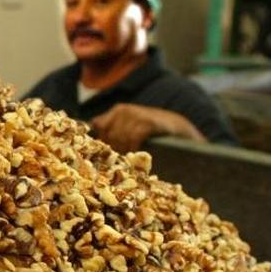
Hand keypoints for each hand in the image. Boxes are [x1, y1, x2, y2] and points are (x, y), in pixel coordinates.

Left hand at [88, 104, 205, 151]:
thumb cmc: (150, 130)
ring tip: (130, 160)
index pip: (98, 126)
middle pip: (109, 135)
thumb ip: (114, 132)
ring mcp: (135, 114)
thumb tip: (94, 145)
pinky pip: (133, 138)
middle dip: (113, 150)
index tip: (107, 154)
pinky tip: (137, 155)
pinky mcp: (147, 122)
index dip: (101, 141)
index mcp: (117, 111)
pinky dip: (134, 148)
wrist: (176, 126)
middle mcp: (123, 110)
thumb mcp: (130, 126)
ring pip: (120, 138)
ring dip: (124, 151)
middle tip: (121, 161)